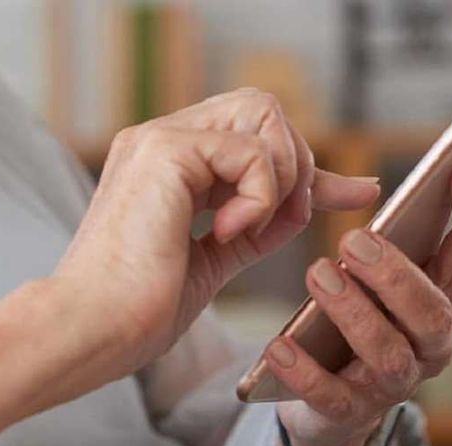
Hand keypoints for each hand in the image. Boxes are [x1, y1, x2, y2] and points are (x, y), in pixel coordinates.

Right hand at [54, 88, 378, 377]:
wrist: (91, 330)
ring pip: (263, 116)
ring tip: (252, 229)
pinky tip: (228, 233)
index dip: (308, 167)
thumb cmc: (137, 310)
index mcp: (167, 166)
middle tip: (287, 218)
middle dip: (296, 163)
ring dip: (281, 176)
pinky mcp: (164, 151)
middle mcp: (160, 142)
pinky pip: (252, 151)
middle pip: (262, 110)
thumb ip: (255, 227)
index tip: (359, 193)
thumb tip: (307, 204)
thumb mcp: (213, 262)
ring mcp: (159, 140)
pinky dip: (260, 195)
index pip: (252, 140)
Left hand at [267, 157, 451, 445]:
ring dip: (353, 313)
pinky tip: (278, 346)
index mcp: (443, 299)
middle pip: (432, 311)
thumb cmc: (351, 321)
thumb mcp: (366, 276)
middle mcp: (431, 344)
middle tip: (353, 239)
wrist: (325, 405)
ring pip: (388, 353)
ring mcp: (394, 383)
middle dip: (395, 274)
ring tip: (317, 273)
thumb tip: (367, 184)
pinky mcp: (350, 413)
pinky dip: (305, 372)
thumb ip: (374, 237)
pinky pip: (331, 396)